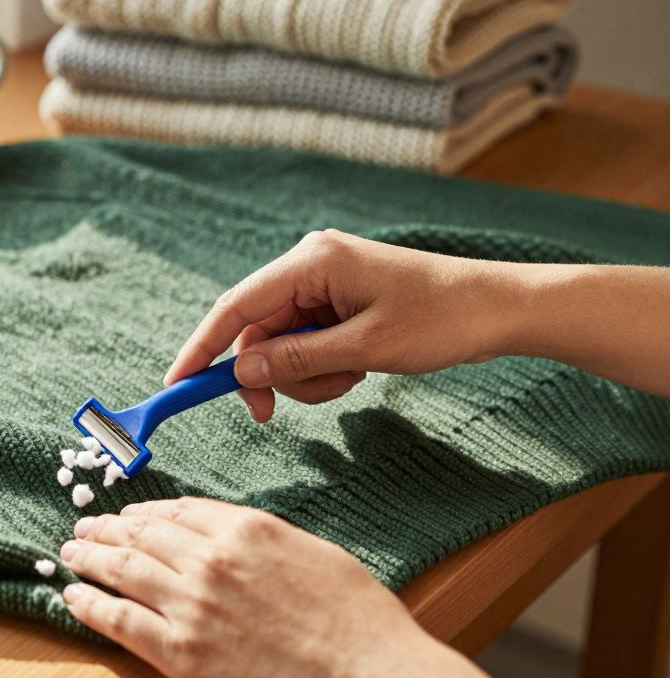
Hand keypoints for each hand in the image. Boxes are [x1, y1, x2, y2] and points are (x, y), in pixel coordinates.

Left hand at [60, 498, 522, 677]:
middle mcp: (209, 558)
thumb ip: (265, 541)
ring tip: (71, 552)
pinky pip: (117, 618)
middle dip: (108, 528)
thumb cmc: (358, 623)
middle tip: (86, 526)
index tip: (130, 515)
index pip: (178, 512)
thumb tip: (235, 538)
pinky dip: (89, 603)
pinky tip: (72, 596)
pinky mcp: (179, 651)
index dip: (147, 513)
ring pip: (122, 569)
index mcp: (245, 529)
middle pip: (142, 535)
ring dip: (89, 557)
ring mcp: (189, 604)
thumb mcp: (315, 554)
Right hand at [164, 229, 520, 421]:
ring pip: (281, 342)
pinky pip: (306, 341)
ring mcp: (325, 282)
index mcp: (311, 262)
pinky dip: (321, 366)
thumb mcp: (363, 349)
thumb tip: (241, 372)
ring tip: (348, 380)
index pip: (236, 307)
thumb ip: (296, 359)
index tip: (177, 384)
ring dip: (303, 375)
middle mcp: (310, 264)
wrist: (500, 309)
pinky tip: (356, 370)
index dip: (202, 347)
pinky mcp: (339, 300)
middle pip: (257, 330)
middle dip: (267, 374)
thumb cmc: (440, 320)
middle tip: (272, 415)